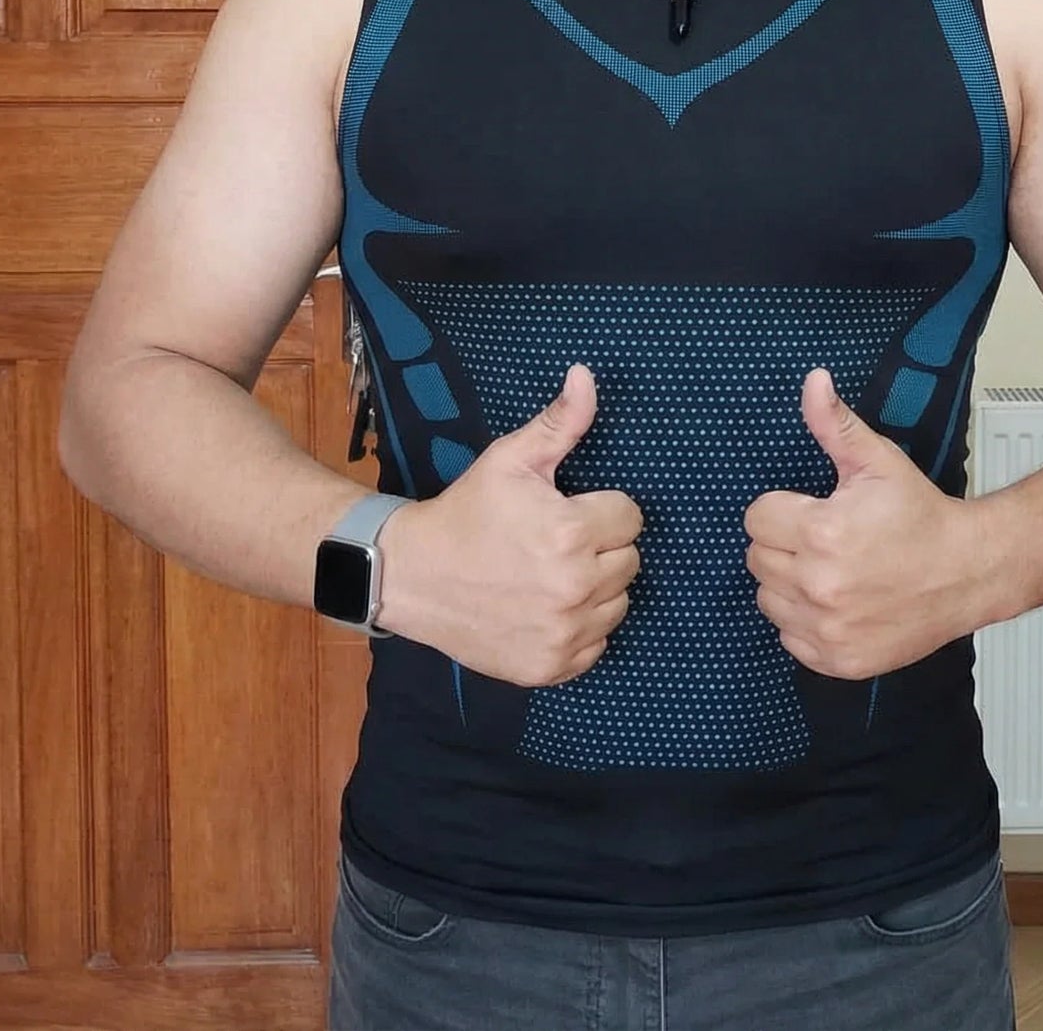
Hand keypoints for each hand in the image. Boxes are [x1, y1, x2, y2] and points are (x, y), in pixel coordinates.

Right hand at [377, 364, 642, 686]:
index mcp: (572, 533)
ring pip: (619, 604)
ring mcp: (564, 633)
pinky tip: (546, 608)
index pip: (631, 517)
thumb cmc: (466, 511)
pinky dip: (580, 629)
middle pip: (630, 561)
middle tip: (555, 542)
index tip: (567, 511)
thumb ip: (560, 422)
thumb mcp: (510, 459)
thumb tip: (587, 375)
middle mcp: (575, 588)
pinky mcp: (551, 666)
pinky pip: (597, 645)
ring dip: (596, 589)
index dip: (601, 509)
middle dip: (601, 547)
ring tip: (550, 573)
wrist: (411, 575)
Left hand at [743, 368, 995, 678]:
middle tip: (827, 539)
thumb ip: (835, 423)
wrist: (968, 572)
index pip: (756, 518)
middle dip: (785, 544)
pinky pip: (789, 638)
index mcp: (821, 532)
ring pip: (768, 599)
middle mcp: (818, 585)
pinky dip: (805, 622)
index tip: (814, 510)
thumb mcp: (878, 461)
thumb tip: (812, 381)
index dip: (782, 509)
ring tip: (831, 570)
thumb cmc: (921, 515)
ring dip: (789, 584)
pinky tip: (838, 603)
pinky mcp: (838, 660)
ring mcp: (827, 629)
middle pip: (757, 559)